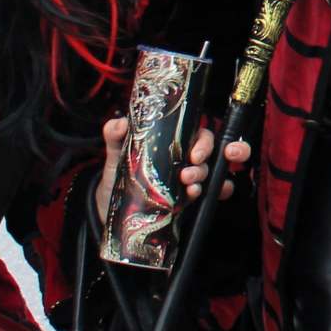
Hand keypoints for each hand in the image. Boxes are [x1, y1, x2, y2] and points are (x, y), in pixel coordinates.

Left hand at [93, 117, 248, 230]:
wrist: (113, 206)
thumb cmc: (119, 175)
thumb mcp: (116, 154)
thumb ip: (115, 135)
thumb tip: (122, 123)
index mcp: (173, 143)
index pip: (198, 134)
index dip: (203, 142)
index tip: (194, 154)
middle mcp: (186, 159)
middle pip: (210, 153)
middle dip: (205, 161)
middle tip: (189, 171)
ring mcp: (190, 179)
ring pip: (209, 173)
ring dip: (202, 178)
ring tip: (189, 188)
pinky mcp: (190, 198)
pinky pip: (213, 192)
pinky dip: (218, 192)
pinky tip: (204, 196)